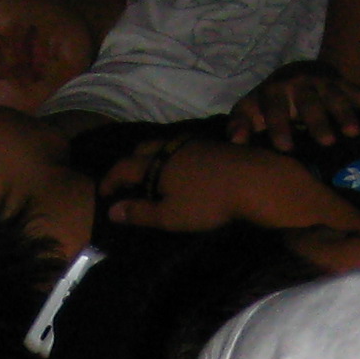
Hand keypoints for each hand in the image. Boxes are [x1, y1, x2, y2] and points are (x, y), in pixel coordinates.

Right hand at [101, 136, 303, 232]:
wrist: (256, 180)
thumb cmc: (209, 202)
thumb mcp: (170, 215)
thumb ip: (139, 213)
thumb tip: (112, 210)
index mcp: (155, 163)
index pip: (122, 168)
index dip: (109, 181)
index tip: (103, 194)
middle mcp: (171, 146)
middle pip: (142, 150)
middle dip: (129, 165)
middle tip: (126, 183)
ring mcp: (193, 143)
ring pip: (164, 146)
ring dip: (152, 159)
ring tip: (152, 178)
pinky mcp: (213, 146)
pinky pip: (182, 148)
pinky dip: (172, 158)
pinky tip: (181, 172)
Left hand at [227, 59, 359, 151]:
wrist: (298, 74)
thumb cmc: (269, 102)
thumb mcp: (250, 109)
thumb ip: (240, 124)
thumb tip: (235, 141)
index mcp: (274, 90)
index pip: (275, 107)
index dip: (279, 126)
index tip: (285, 148)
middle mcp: (299, 83)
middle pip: (309, 102)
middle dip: (318, 121)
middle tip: (327, 142)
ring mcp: (324, 82)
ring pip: (336, 97)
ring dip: (345, 113)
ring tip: (354, 133)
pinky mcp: (343, 83)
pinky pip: (358, 92)